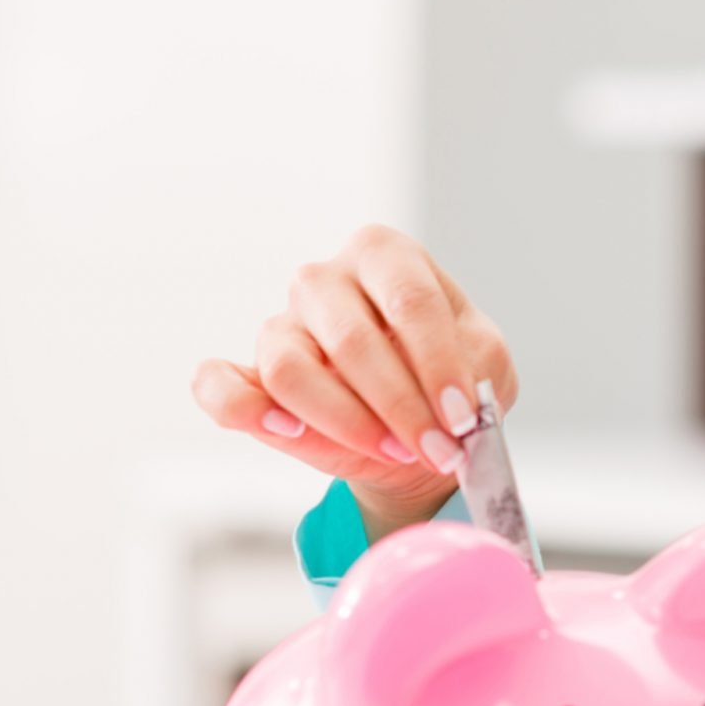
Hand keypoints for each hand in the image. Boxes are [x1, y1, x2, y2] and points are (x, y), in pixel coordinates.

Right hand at [190, 223, 519, 529]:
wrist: (416, 433)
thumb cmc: (449, 384)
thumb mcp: (486, 367)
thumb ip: (475, 370)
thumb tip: (455, 403)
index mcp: (387, 256)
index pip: (409, 300)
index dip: (438, 365)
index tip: (461, 418)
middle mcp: (325, 280)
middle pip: (352, 339)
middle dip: (401, 406)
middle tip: (437, 449)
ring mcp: (282, 324)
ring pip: (290, 369)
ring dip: (347, 421)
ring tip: (392, 449)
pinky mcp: (247, 373)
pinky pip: (219, 386)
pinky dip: (247, 410)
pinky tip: (292, 433)